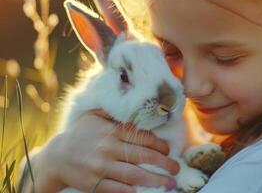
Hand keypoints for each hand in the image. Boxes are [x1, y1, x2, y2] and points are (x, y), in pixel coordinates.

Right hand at [25, 110, 179, 192]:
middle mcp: (108, 148)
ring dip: (155, 180)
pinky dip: (133, 191)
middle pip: (143, 157)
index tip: (169, 150)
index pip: (142, 138)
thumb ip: (114, 111)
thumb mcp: (95, 116)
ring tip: (170, 184)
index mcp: (111, 131)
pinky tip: (145, 191)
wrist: (58, 157)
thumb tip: (134, 104)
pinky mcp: (95, 183)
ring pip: (134, 175)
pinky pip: (118, 189)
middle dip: (164, 163)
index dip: (160, 145)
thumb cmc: (81, 135)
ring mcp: (101, 167)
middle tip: (176, 168)